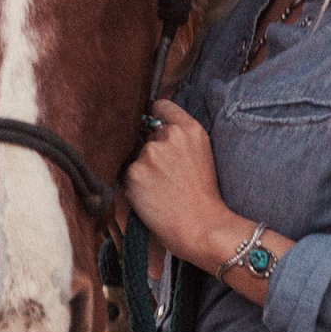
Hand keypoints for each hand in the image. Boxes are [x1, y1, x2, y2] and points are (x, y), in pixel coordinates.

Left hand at [124, 99, 235, 265]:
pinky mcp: (134, 172)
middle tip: (167, 175)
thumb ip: (181, 137)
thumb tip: (154, 130)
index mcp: (189, 128)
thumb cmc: (202, 196)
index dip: (156, 117)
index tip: (154, 128)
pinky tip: (152, 197)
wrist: (201, 225)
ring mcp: (149, 153)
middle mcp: (169, 135)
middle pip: (147, 136)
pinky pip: (128, 174)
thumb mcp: (202, 153)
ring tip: (161, 189)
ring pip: (136, 156)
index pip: (161, 106)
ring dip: (143, 169)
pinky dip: (135, 185)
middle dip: (152, 151)